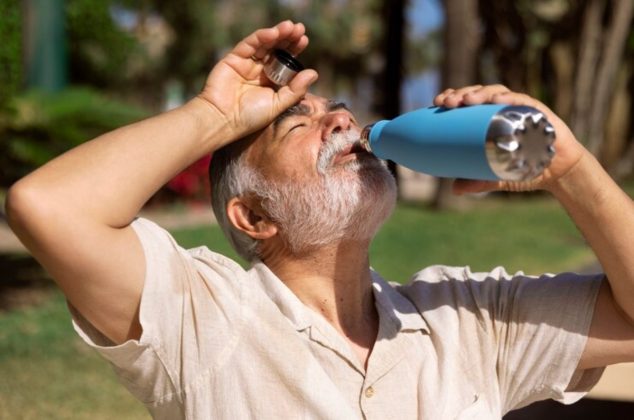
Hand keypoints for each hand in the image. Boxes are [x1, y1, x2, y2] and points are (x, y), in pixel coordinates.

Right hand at [198, 21, 317, 142]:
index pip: (285, 61)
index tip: (304, 40)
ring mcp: (247, 63)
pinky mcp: (234, 58)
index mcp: (272, 81)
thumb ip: (295, 90)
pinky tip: (273, 33)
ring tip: (290, 27)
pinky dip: (261, 37)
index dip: (294, 50)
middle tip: (300, 29)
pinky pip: (249, 45)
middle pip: (276, 49)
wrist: (223, 120)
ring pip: (264, 44)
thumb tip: (313, 72)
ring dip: (277, 34)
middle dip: (288, 38)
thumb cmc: (250, 117)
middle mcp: (260, 70)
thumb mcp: (277, 104)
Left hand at [433, 85, 586, 194]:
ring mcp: (521, 108)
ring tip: (466, 100)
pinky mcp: (539, 112)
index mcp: (491, 119)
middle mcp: (504, 109)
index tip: (437, 102)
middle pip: (479, 93)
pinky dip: (508, 99)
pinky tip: (496, 100)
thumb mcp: (497, 177)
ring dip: (480, 93)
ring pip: (497, 92)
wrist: (559, 172)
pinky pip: (523, 101)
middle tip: (446, 102)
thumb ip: (478, 182)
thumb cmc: (527, 168)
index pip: (469, 102)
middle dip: (460, 94)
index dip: (453, 97)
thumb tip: (454, 189)